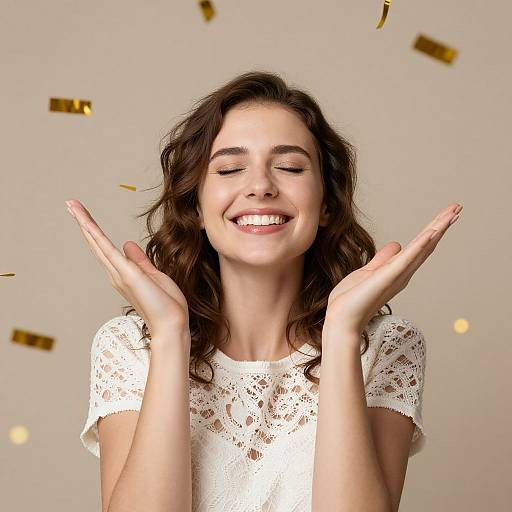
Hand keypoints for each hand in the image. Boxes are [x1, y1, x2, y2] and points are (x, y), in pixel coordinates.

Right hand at [65, 199, 189, 343]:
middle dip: (83, 223)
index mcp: (123, 274)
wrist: (171, 324)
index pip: (105, 248)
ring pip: (97, 244)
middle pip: (96, 244)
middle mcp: (116, 274)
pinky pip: (108, 250)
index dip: (94, 231)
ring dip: (84, 223)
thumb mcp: (153, 275)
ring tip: (71, 206)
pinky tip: (86, 223)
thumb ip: (139, 260)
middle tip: (70, 204)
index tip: (84, 215)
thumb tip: (128, 244)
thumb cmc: (165, 305)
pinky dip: (96, 235)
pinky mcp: (127, 274)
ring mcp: (119, 274)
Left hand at [324, 202, 462, 337]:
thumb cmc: (352, 300)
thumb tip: (396, 244)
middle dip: (441, 225)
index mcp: (397, 271)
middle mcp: (402, 273)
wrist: (341, 319)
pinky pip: (406, 259)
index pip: (419, 246)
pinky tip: (431, 233)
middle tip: (458, 207)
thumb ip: (383, 259)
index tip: (446, 215)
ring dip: (437, 229)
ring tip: (452, 213)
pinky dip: (419, 246)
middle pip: (426, 244)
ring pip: (422, 248)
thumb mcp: (369, 271)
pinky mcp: (387, 277)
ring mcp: (397, 275)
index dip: (433, 230)